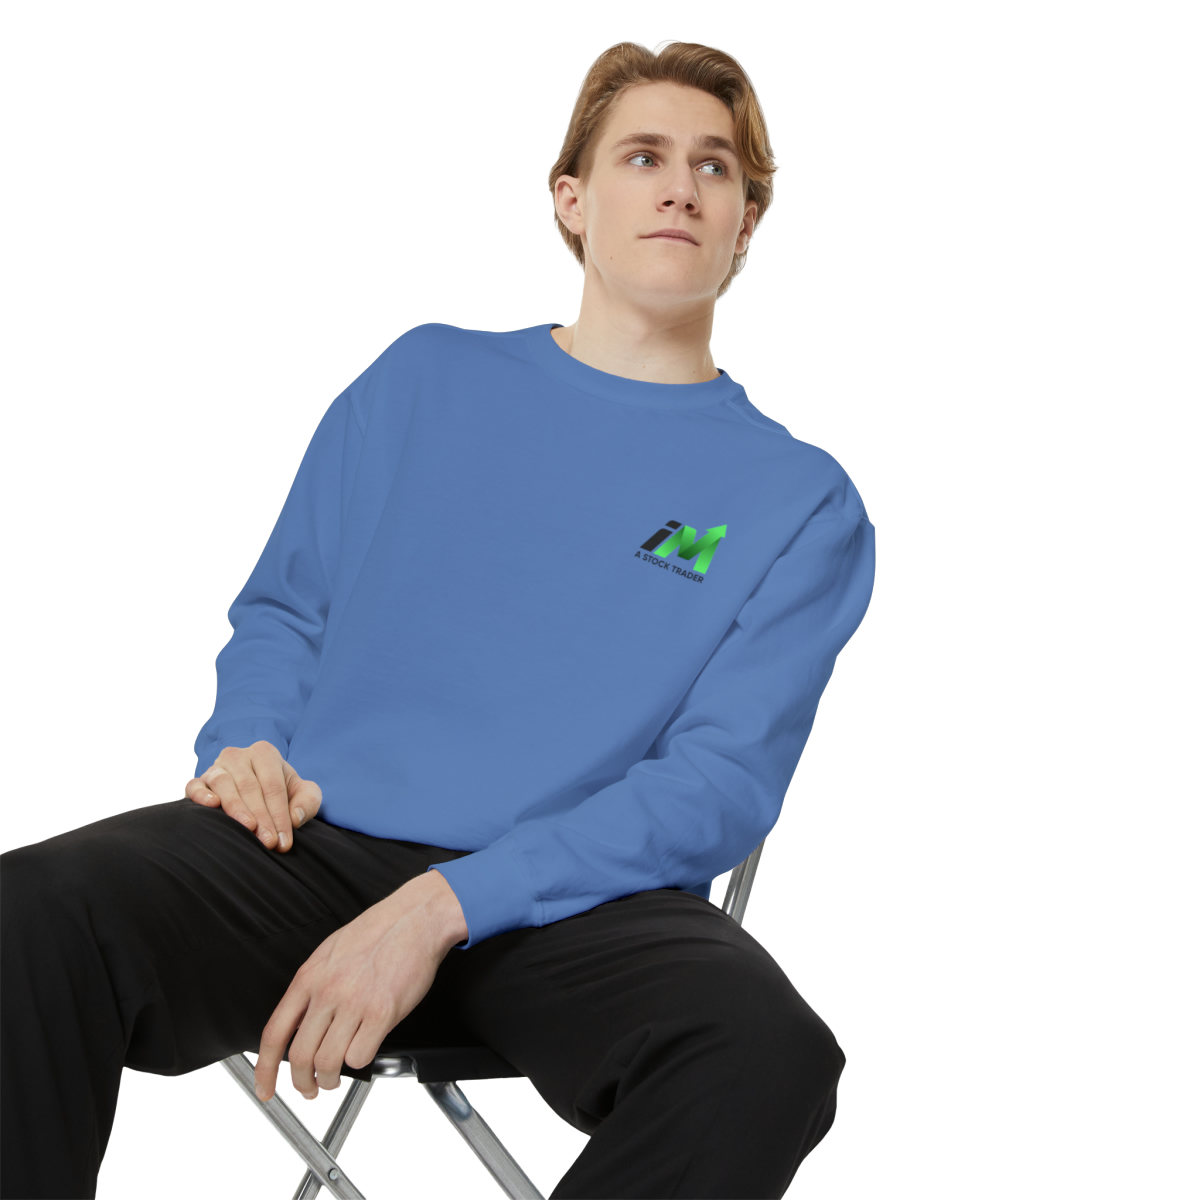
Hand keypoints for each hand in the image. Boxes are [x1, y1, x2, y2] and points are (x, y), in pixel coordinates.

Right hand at [185, 740, 321, 851]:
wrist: (258, 791)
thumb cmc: (283, 793)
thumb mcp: (303, 794)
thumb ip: (307, 802)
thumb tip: (294, 818)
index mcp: (265, 754)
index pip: (273, 786)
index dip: (280, 815)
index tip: (283, 841)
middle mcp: (238, 756)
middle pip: (250, 787)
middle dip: (261, 817)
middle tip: (268, 842)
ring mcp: (216, 767)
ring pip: (224, 784)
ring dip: (236, 808)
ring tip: (248, 828)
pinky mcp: (198, 781)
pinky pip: (195, 785)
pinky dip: (201, 794)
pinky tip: (212, 805)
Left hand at [253, 869, 468, 1100]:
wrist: (415, 917)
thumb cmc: (378, 931)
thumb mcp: (330, 952)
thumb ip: (313, 986)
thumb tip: (302, 1020)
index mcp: (309, 977)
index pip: (274, 1033)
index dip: (265, 1069)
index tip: (266, 1088)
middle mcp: (327, 991)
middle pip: (299, 1056)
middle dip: (302, 1083)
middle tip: (309, 1088)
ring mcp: (355, 1003)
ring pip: (328, 1063)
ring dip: (330, 1080)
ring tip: (335, 1079)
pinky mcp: (383, 1012)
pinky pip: (361, 1056)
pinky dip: (359, 1063)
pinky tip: (364, 1052)